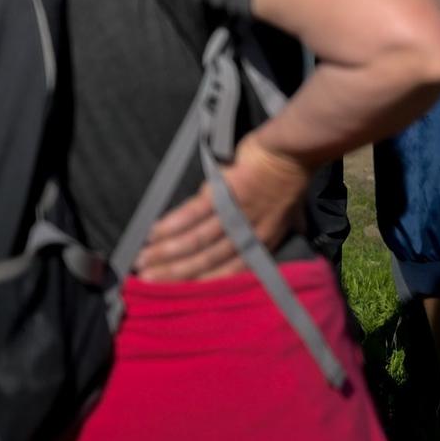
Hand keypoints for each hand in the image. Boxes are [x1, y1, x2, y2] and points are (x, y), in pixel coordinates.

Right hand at [135, 134, 312, 280]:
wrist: (293, 149)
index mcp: (264, 241)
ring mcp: (235, 213)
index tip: (177, 291)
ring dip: (167, 252)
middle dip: (174, 272)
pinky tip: (154, 232)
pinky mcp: (224, 192)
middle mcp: (248, 233)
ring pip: (196, 240)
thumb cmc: (293, 177)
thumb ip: (285, 227)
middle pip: (207, 259)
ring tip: (144, 260)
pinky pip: (193, 213)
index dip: (201, 282)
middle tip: (147, 280)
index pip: (229, 271)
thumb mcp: (294, 212)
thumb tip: (296, 234)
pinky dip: (172, 224)